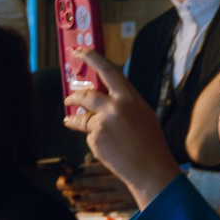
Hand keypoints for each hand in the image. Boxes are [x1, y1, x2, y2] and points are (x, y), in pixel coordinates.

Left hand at [64, 51, 182, 208]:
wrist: (150, 169)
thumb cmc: (150, 143)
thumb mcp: (142, 115)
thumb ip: (123, 103)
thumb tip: (103, 98)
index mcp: (130, 98)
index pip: (108, 71)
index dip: (92, 58)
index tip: (79, 51)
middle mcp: (115, 107)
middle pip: (86, 95)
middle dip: (74, 95)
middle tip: (68, 97)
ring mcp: (103, 123)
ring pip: (83, 117)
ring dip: (73, 117)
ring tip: (68, 118)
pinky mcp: (96, 139)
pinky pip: (89, 135)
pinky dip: (94, 139)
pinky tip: (106, 148)